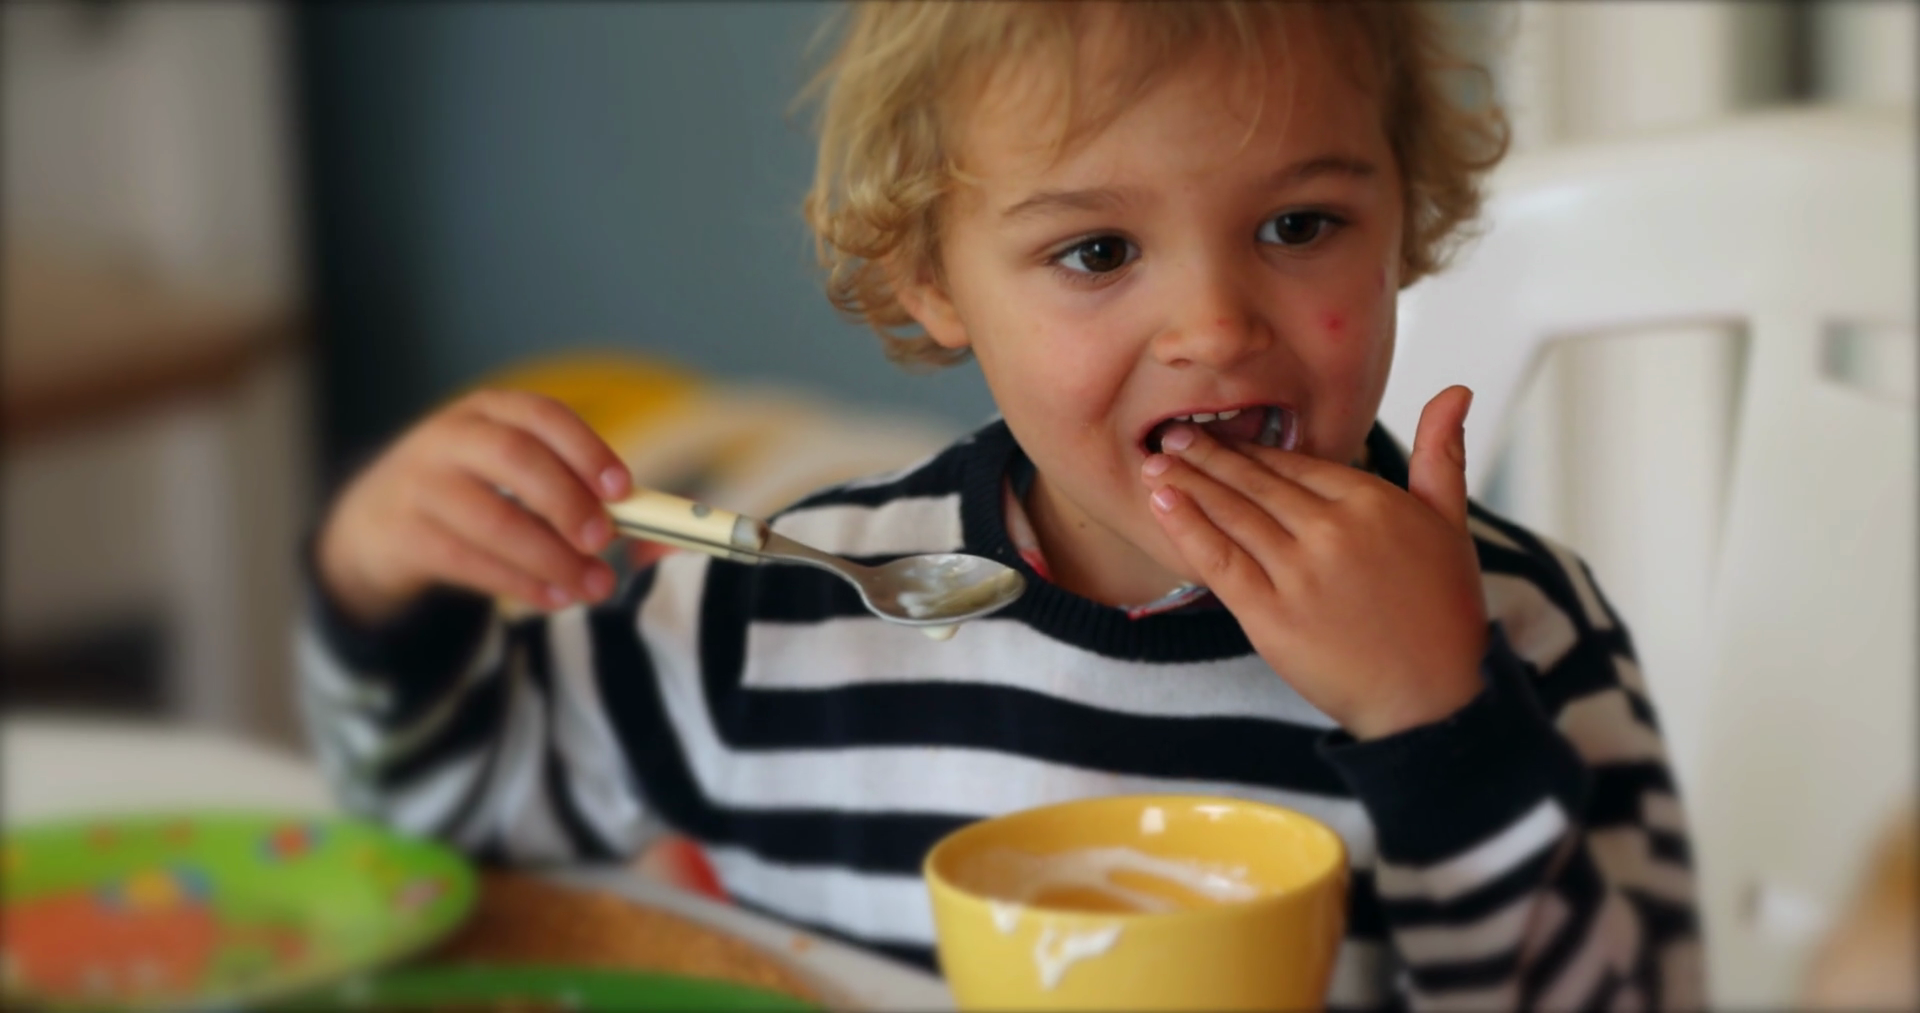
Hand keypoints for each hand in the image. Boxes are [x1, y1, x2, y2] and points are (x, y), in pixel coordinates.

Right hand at [317, 389, 632, 625]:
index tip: (622, 489)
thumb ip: (566, 485)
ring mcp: (420, 484)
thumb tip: (640, 522)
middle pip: (514, 458)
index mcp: (488, 411)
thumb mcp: (506, 470)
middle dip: (566, 500)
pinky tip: (556, 597)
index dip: (585, 449)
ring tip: (594, 585)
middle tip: (604, 540)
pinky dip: (519, 583)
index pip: (542, 415)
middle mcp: (450, 437)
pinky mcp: (404, 534)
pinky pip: (468, 560)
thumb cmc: (469, 492)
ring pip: (492, 517)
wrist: (374, 525)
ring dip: (551, 556)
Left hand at [1140, 387, 1486, 738]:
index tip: (1222, 435)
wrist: (1433, 699)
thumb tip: (1456, 389)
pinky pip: (1219, 561)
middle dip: (1207, 456)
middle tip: (1169, 435)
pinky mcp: (1271, 614)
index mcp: (1371, 502)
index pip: (1296, 465)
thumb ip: (1442, 455)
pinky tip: (1163, 503)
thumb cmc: (1444, 614)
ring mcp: (1299, 572)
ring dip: (1187, 483)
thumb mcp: (1451, 524)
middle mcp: (1331, 530)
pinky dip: (1187, 527)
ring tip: (1154, 464)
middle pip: (1256, 482)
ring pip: (1232, 514)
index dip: (1253, 449)